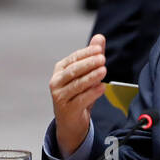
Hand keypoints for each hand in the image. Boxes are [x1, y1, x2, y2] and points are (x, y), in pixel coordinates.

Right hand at [50, 34, 106, 155]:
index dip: (86, 53)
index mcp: (60, 70)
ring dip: (91, 77)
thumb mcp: (85, 75)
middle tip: (102, 59)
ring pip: (77, 85)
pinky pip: (80, 100)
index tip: (99, 49)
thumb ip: (92, 56)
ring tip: (103, 71)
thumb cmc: (77, 95)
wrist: (70, 121)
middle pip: (74, 71)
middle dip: (89, 64)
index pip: (73, 58)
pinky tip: (102, 88)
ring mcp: (59, 96)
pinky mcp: (66, 109)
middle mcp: (56, 82)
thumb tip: (99, 37)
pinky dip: (92, 93)